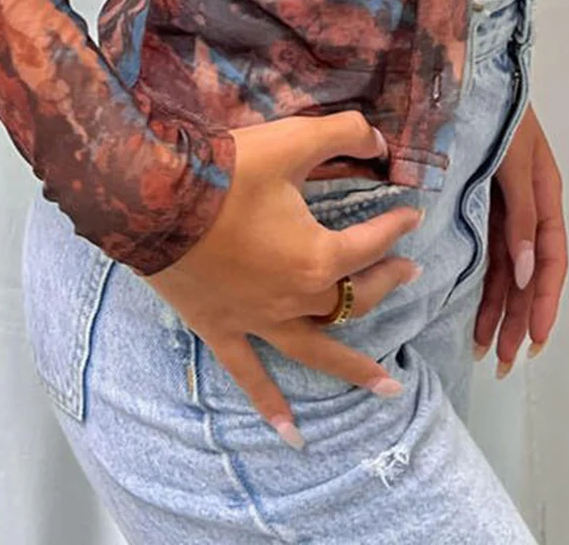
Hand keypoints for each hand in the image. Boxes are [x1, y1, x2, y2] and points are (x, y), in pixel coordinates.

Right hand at [142, 109, 423, 447]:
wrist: (156, 199)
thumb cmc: (228, 171)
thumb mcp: (293, 141)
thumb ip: (344, 133)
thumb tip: (378, 141)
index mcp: (319, 257)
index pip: (371, 243)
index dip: (396, 227)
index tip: (411, 215)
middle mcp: (296, 298)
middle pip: (353, 299)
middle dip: (384, 283)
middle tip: (407, 273)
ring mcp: (260, 321)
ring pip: (317, 350)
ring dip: (355, 369)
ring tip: (391, 387)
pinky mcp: (223, 329)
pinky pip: (250, 374)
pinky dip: (271, 406)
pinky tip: (292, 435)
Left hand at [473, 102, 566, 375]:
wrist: (470, 72)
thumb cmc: (497, 110)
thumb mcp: (515, 159)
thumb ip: (520, 214)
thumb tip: (529, 273)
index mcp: (545, 196)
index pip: (553, 260)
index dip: (547, 302)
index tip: (536, 340)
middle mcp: (527, 207)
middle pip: (530, 275)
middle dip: (521, 319)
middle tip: (505, 362)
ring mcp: (504, 207)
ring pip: (508, 270)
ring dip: (502, 310)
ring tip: (489, 351)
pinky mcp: (480, 202)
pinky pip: (488, 253)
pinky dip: (484, 284)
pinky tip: (476, 311)